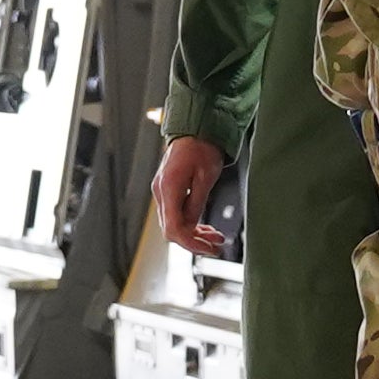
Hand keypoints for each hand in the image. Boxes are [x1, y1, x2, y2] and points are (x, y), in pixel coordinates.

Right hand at [152, 134, 228, 255]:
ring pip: (174, 225)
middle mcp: (161, 192)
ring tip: (216, 238)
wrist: (194, 130)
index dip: (191, 243)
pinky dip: (191, 224)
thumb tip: (193, 227)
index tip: (209, 249)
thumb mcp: (206, 176)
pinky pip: (176, 215)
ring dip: (194, 234)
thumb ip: (197, 204)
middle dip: (194, 242)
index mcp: (169, 188)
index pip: (174, 228)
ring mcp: (162, 192)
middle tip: (217, 246)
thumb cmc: (202, 147)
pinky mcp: (168, 192)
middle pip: (172, 230)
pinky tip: (206, 229)